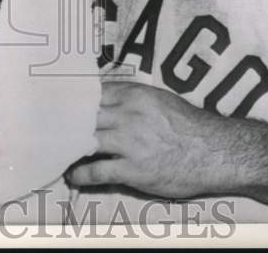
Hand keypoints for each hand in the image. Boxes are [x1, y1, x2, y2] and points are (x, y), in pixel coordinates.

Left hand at [65, 81, 234, 199]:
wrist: (215, 152)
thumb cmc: (189, 125)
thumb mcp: (159, 99)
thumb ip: (131, 98)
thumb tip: (104, 97)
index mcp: (134, 95)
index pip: (92, 93)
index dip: (74, 101)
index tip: (60, 106)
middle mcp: (127, 115)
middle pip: (84, 116)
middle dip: (68, 123)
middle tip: (52, 129)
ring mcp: (129, 143)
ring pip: (86, 141)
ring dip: (70, 148)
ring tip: (60, 152)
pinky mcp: (133, 170)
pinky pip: (96, 171)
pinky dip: (80, 174)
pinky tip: (73, 175)